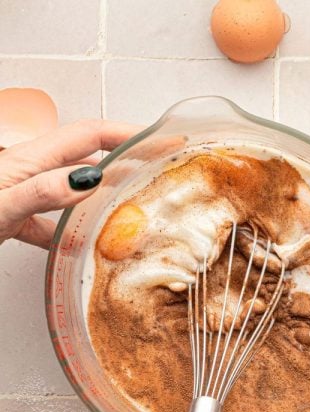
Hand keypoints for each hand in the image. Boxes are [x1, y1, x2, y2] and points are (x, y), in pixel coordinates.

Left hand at [0, 119, 140, 247]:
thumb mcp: (4, 204)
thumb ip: (45, 191)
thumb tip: (91, 179)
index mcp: (30, 159)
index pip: (89, 135)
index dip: (127, 133)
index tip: (158, 140)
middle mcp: (29, 169)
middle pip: (86, 153)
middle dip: (124, 154)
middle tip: (154, 165)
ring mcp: (23, 190)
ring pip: (72, 184)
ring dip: (103, 189)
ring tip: (128, 201)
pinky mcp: (15, 216)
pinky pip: (51, 219)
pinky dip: (71, 229)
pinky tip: (78, 243)